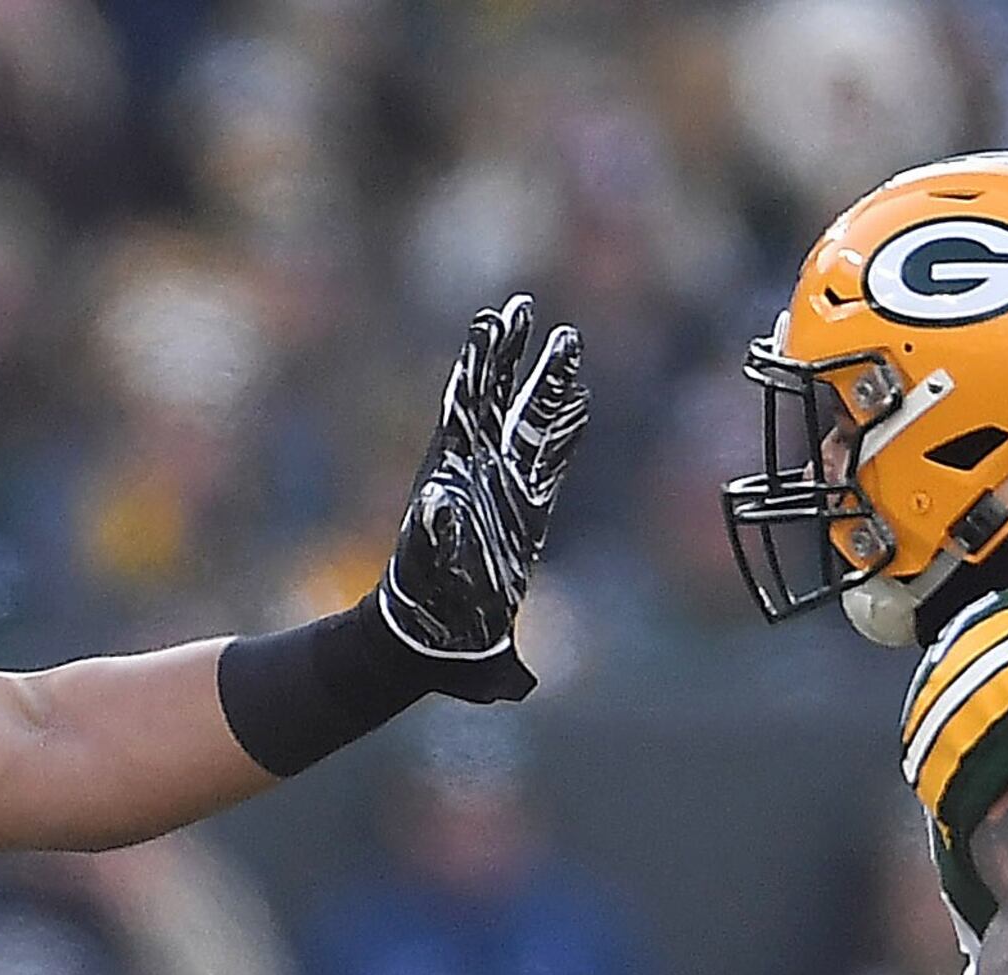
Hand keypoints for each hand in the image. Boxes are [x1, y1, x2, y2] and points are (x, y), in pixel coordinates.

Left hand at [377, 293, 585, 698]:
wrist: (430, 635)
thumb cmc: (426, 603)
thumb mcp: (428, 565)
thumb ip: (435, 535)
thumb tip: (438, 506)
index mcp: (455, 471)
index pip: (472, 404)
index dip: (483, 365)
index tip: (494, 322)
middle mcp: (480, 469)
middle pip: (499, 397)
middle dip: (512, 354)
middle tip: (522, 307)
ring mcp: (504, 485)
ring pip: (528, 419)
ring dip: (544, 380)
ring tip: (563, 337)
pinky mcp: (527, 509)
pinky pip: (551, 457)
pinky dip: (566, 428)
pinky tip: (581, 400)